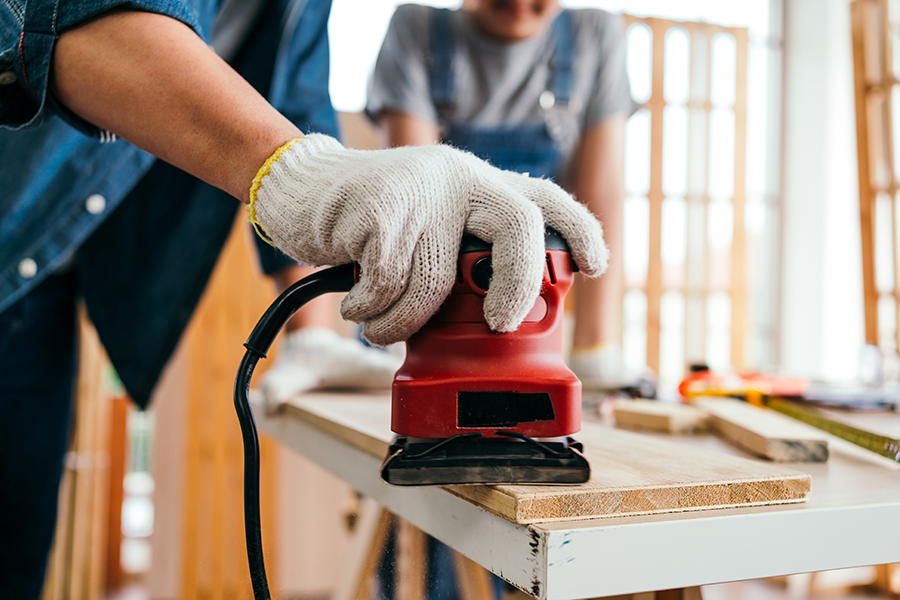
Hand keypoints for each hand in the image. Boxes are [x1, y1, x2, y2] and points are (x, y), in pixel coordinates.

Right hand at [250, 134, 608, 345]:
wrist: (303, 188)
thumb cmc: (372, 225)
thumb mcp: (429, 229)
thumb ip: (462, 257)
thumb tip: (497, 321)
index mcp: (479, 185)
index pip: (544, 197)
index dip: (579, 230)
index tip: (596, 267)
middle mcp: (459, 177)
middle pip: (519, 226)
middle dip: (517, 285)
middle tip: (501, 325)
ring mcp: (420, 188)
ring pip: (437, 280)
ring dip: (403, 322)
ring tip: (378, 322)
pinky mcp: (380, 206)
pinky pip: (389, 285)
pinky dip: (371, 311)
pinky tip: (358, 302)